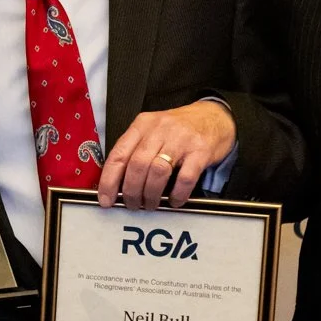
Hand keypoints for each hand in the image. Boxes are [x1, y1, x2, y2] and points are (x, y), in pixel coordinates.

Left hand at [98, 101, 235, 208]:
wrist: (215, 116)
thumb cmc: (179, 128)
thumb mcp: (152, 130)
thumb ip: (135, 150)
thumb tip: (116, 183)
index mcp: (142, 125)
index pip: (118, 154)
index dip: (109, 181)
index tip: (105, 199)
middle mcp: (159, 129)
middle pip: (137, 165)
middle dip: (131, 191)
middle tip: (132, 204)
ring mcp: (181, 139)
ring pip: (158, 171)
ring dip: (151, 194)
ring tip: (151, 204)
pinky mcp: (201, 151)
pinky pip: (185, 178)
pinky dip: (177, 194)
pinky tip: (174, 200)